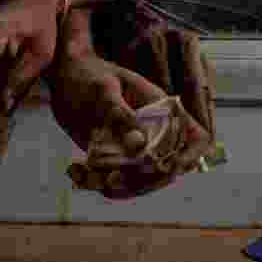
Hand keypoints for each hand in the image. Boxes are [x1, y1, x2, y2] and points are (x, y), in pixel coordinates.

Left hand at [46, 11, 211, 197]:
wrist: (65, 77)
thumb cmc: (89, 74)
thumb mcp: (103, 89)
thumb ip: (121, 115)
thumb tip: (139, 145)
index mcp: (162, 108)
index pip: (196, 136)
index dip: (192, 154)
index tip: (171, 166)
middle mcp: (154, 132)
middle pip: (167, 169)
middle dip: (142, 179)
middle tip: (109, 177)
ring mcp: (135, 147)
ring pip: (141, 181)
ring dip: (117, 187)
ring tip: (86, 175)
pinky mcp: (115, 158)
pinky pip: (114, 181)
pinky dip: (95, 183)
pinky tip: (74, 170)